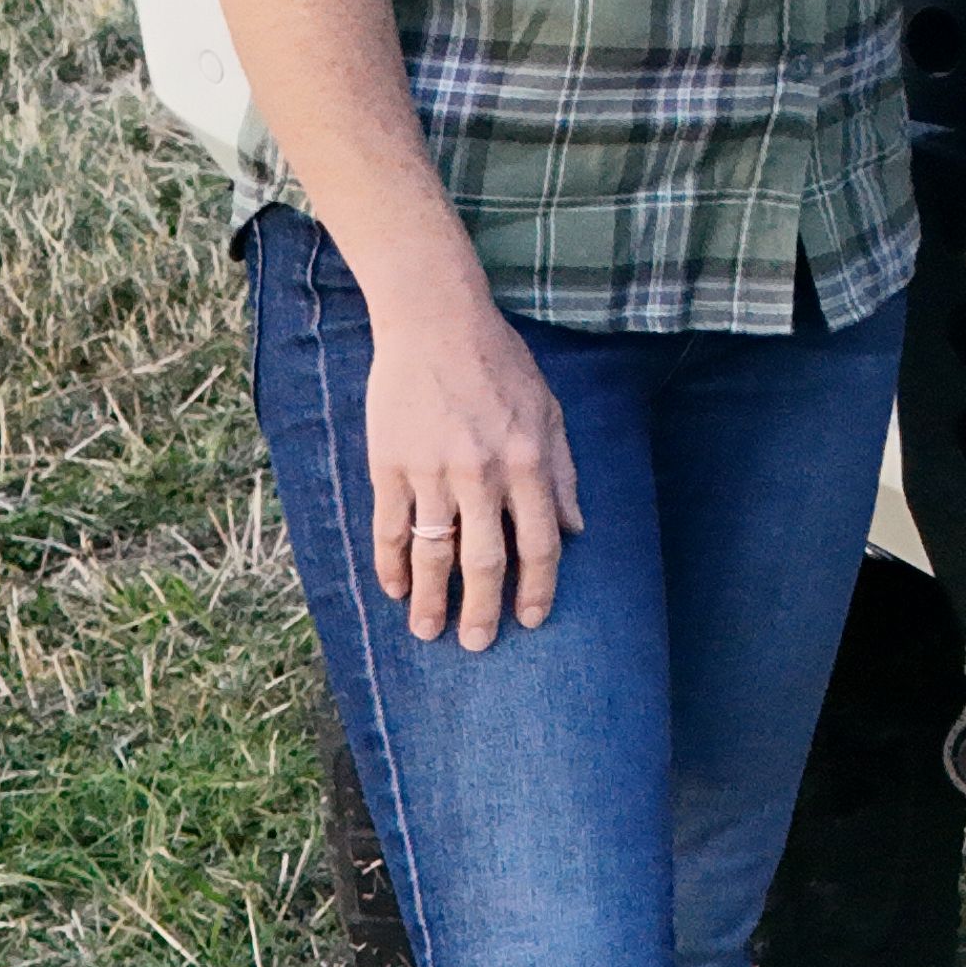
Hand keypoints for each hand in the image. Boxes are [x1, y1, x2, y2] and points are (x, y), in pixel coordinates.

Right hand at [360, 283, 582, 652]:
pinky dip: (391, 563)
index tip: (531, 620)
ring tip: (428, 632)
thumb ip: (563, 472)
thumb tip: (576, 530)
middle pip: (485, 561)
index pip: (539, 544)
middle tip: (477, 644)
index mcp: (528, 462)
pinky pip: (390, 526)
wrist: (435, 321)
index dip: (537, 588)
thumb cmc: (499, 363)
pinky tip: (395, 589)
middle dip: (483, 610)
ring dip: (431, 599)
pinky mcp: (389, 463)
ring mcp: (431, 470)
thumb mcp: (550, 410)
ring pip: (433, 552)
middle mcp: (482, 473)